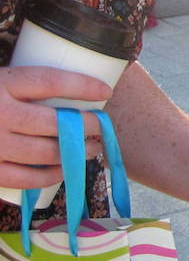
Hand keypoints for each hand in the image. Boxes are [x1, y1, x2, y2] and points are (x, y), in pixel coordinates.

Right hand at [0, 67, 111, 189]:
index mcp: (1, 84)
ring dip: (74, 153)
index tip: (105, 91)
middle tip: (102, 126)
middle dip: (86, 126)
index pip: (50, 81)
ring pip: (44, 153)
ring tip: (91, 149)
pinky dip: (48, 177)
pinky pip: (24, 179)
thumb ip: (23, 86)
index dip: (82, 86)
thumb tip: (68, 94)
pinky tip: (63, 172)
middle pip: (54, 122)